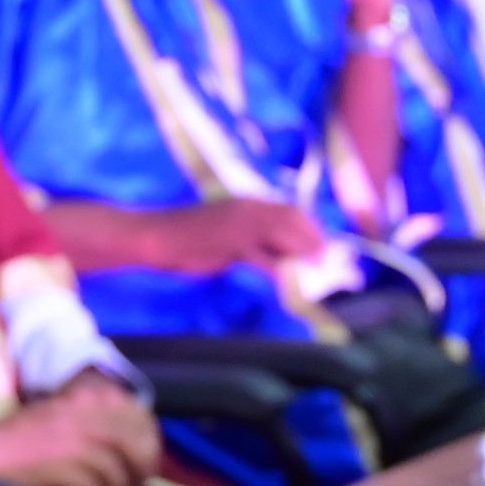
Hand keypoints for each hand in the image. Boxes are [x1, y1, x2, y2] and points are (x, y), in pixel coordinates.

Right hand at [0, 378, 163, 485]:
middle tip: (136, 485)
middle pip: (136, 445)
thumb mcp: (68, 411)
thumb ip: (101, 419)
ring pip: (117, 472)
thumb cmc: (26, 432)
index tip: (146, 458)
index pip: (140, 415)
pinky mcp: (64, 467)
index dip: (149, 440)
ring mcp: (76, 441)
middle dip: (141, 470)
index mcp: (90, 396)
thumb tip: (138, 444)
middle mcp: (88, 414)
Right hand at [150, 197, 328, 271]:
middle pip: (294, 220)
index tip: (324, 248)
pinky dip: (280, 270)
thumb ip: (253, 241)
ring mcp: (241, 225)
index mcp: (249, 204)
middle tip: (327, 263)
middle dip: (314, 241)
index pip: (291, 211)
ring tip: (317, 273)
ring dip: (304, 254)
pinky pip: (264, 258)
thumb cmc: (187, 236)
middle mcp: (250, 209)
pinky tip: (289, 282)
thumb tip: (279, 256)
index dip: (311, 229)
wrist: (157, 235)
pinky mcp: (231, 244)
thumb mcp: (227, 233)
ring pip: (284, 235)